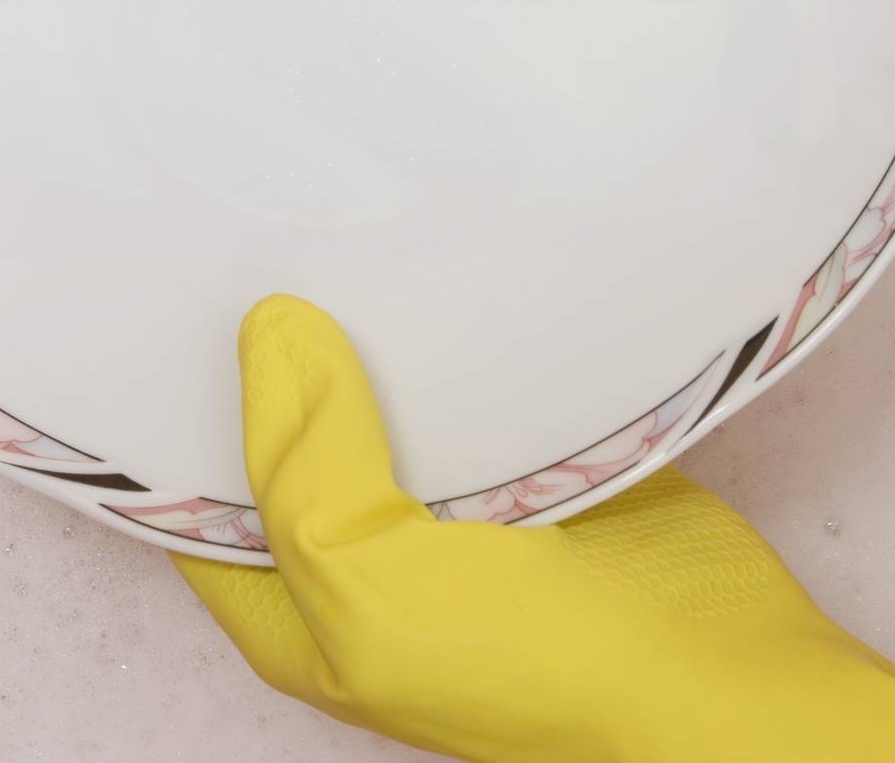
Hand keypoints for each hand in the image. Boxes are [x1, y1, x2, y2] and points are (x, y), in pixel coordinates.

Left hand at [174, 296, 894, 762]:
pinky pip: (472, 375)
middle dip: (282, 345)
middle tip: (257, 227)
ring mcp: (449, 498)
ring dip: (369, 323)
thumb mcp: (377, 590)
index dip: (184, 405)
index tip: (174, 293)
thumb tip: (270, 329)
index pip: (203, 493)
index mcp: (300, 604)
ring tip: (337, 216)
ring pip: (383, 391)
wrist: (721, 678)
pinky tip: (435, 253)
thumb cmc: (534, 667)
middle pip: (297, 431)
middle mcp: (366, 550)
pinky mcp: (530, 453)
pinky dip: (454, 327)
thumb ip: (307, 470)